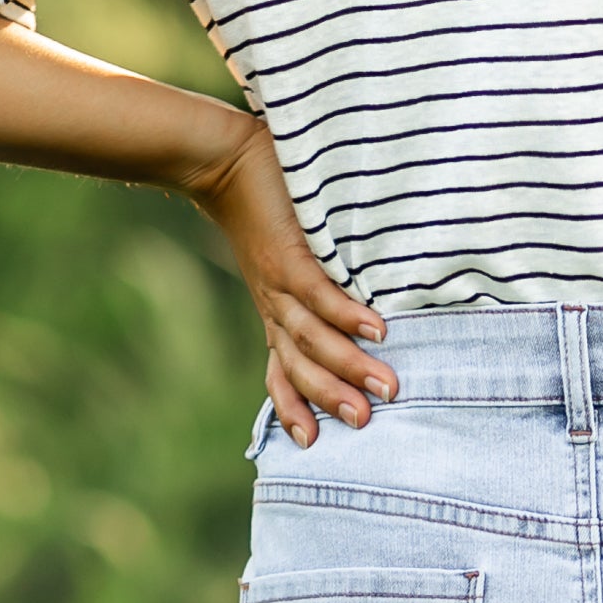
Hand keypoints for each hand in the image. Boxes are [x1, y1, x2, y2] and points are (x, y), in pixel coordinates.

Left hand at [175, 115, 397, 446]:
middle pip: (300, 366)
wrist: (217, 158)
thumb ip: (316, 279)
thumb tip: (365, 300)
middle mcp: (274, 306)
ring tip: (385, 388)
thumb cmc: (263, 203)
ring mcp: (278, 283)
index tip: (310, 444)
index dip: (291, 408)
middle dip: (332, 397)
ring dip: (348, 366)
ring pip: (311, 338)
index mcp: (273, 312)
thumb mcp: (286, 253)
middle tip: (367, 423)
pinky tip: (375, 330)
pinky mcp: (287, 253)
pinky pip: (318, 294)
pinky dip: (345, 315)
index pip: (280, 371)